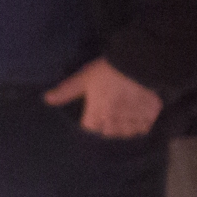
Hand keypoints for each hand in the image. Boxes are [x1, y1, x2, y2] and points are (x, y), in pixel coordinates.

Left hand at [45, 57, 162, 138]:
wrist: (138, 62)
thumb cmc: (107, 70)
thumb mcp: (83, 78)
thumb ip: (66, 91)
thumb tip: (46, 99)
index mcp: (97, 113)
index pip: (91, 129)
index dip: (91, 123)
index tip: (94, 116)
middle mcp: (115, 120)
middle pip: (109, 133)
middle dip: (107, 127)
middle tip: (110, 114)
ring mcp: (134, 119)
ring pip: (127, 133)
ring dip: (124, 128)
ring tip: (124, 117)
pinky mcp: (151, 114)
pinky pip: (144, 127)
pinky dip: (141, 125)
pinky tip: (138, 115)